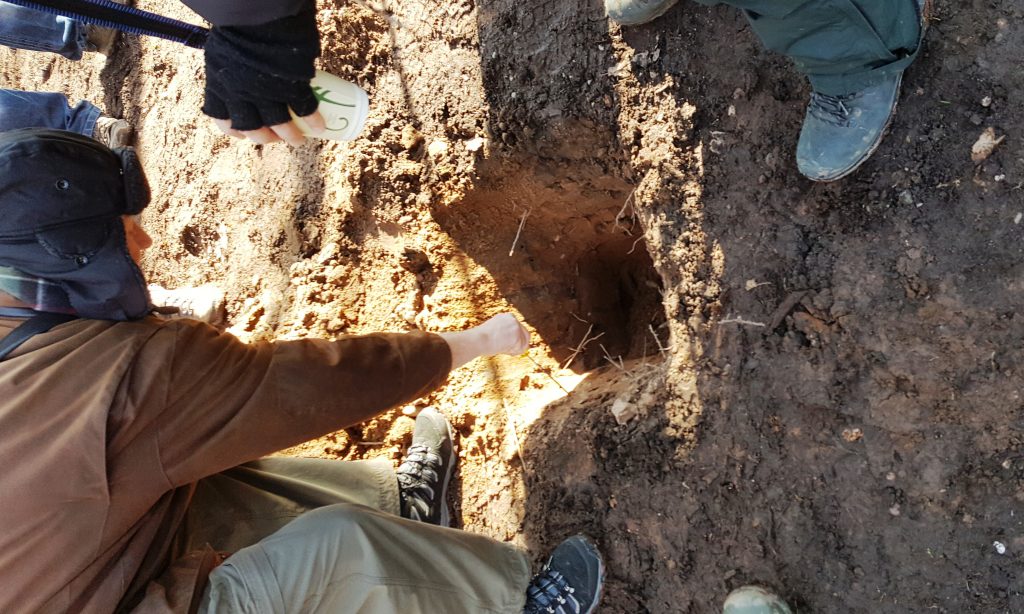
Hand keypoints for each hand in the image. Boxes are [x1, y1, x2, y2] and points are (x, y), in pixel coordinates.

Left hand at [202, 8, 321, 144]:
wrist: (256, 12)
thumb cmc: (239, 19)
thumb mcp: (226, 46)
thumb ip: (235, 62)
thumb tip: (249, 65)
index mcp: (219, 83)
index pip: (222, 118)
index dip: (234, 130)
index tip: (242, 135)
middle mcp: (239, 94)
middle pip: (251, 128)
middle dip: (264, 138)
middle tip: (274, 139)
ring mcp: (266, 94)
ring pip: (279, 125)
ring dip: (291, 136)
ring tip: (299, 140)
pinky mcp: (290, 88)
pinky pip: (304, 111)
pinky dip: (314, 122)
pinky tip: (320, 127)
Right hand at [476, 313, 529, 355]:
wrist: (477, 340)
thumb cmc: (481, 341)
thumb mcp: (494, 334)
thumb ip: (505, 336)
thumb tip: (514, 345)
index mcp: (506, 317)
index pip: (519, 329)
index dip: (516, 340)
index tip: (507, 346)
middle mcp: (513, 318)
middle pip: (526, 335)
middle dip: (520, 345)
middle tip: (509, 352)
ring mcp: (516, 326)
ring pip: (524, 343)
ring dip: (515, 350)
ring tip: (501, 350)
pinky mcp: (517, 334)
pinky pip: (521, 348)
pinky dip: (513, 352)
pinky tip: (502, 350)